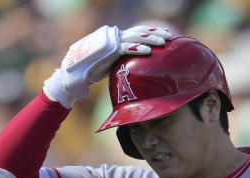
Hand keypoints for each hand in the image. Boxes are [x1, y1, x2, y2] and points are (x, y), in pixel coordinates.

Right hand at [43, 25, 170, 107]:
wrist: (78, 73)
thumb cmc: (95, 69)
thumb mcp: (114, 63)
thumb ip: (125, 60)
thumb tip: (138, 68)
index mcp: (118, 38)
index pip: (138, 32)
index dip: (152, 32)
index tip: (166, 34)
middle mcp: (116, 37)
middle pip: (140, 32)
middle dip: (156, 33)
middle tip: (171, 36)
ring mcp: (113, 42)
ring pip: (136, 37)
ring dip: (150, 39)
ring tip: (163, 42)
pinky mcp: (109, 51)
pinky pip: (126, 48)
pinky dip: (137, 48)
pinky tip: (148, 51)